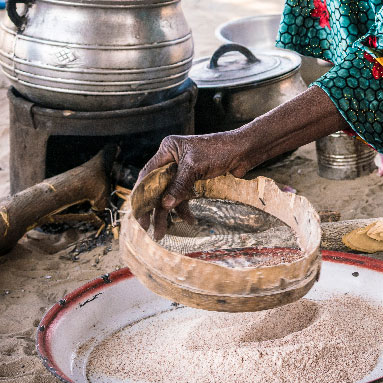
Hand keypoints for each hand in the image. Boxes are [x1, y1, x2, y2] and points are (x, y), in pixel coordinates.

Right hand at [135, 131, 252, 239]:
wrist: (244, 151)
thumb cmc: (220, 151)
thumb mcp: (195, 168)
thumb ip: (178, 186)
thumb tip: (164, 206)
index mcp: (168, 150)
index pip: (147, 174)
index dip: (141, 195)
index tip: (138, 214)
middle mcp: (172, 159)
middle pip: (157, 187)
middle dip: (154, 208)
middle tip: (148, 228)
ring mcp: (183, 170)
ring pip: (169, 194)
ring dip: (168, 213)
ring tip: (164, 232)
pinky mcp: (194, 179)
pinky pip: (183, 196)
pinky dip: (184, 208)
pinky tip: (189, 220)